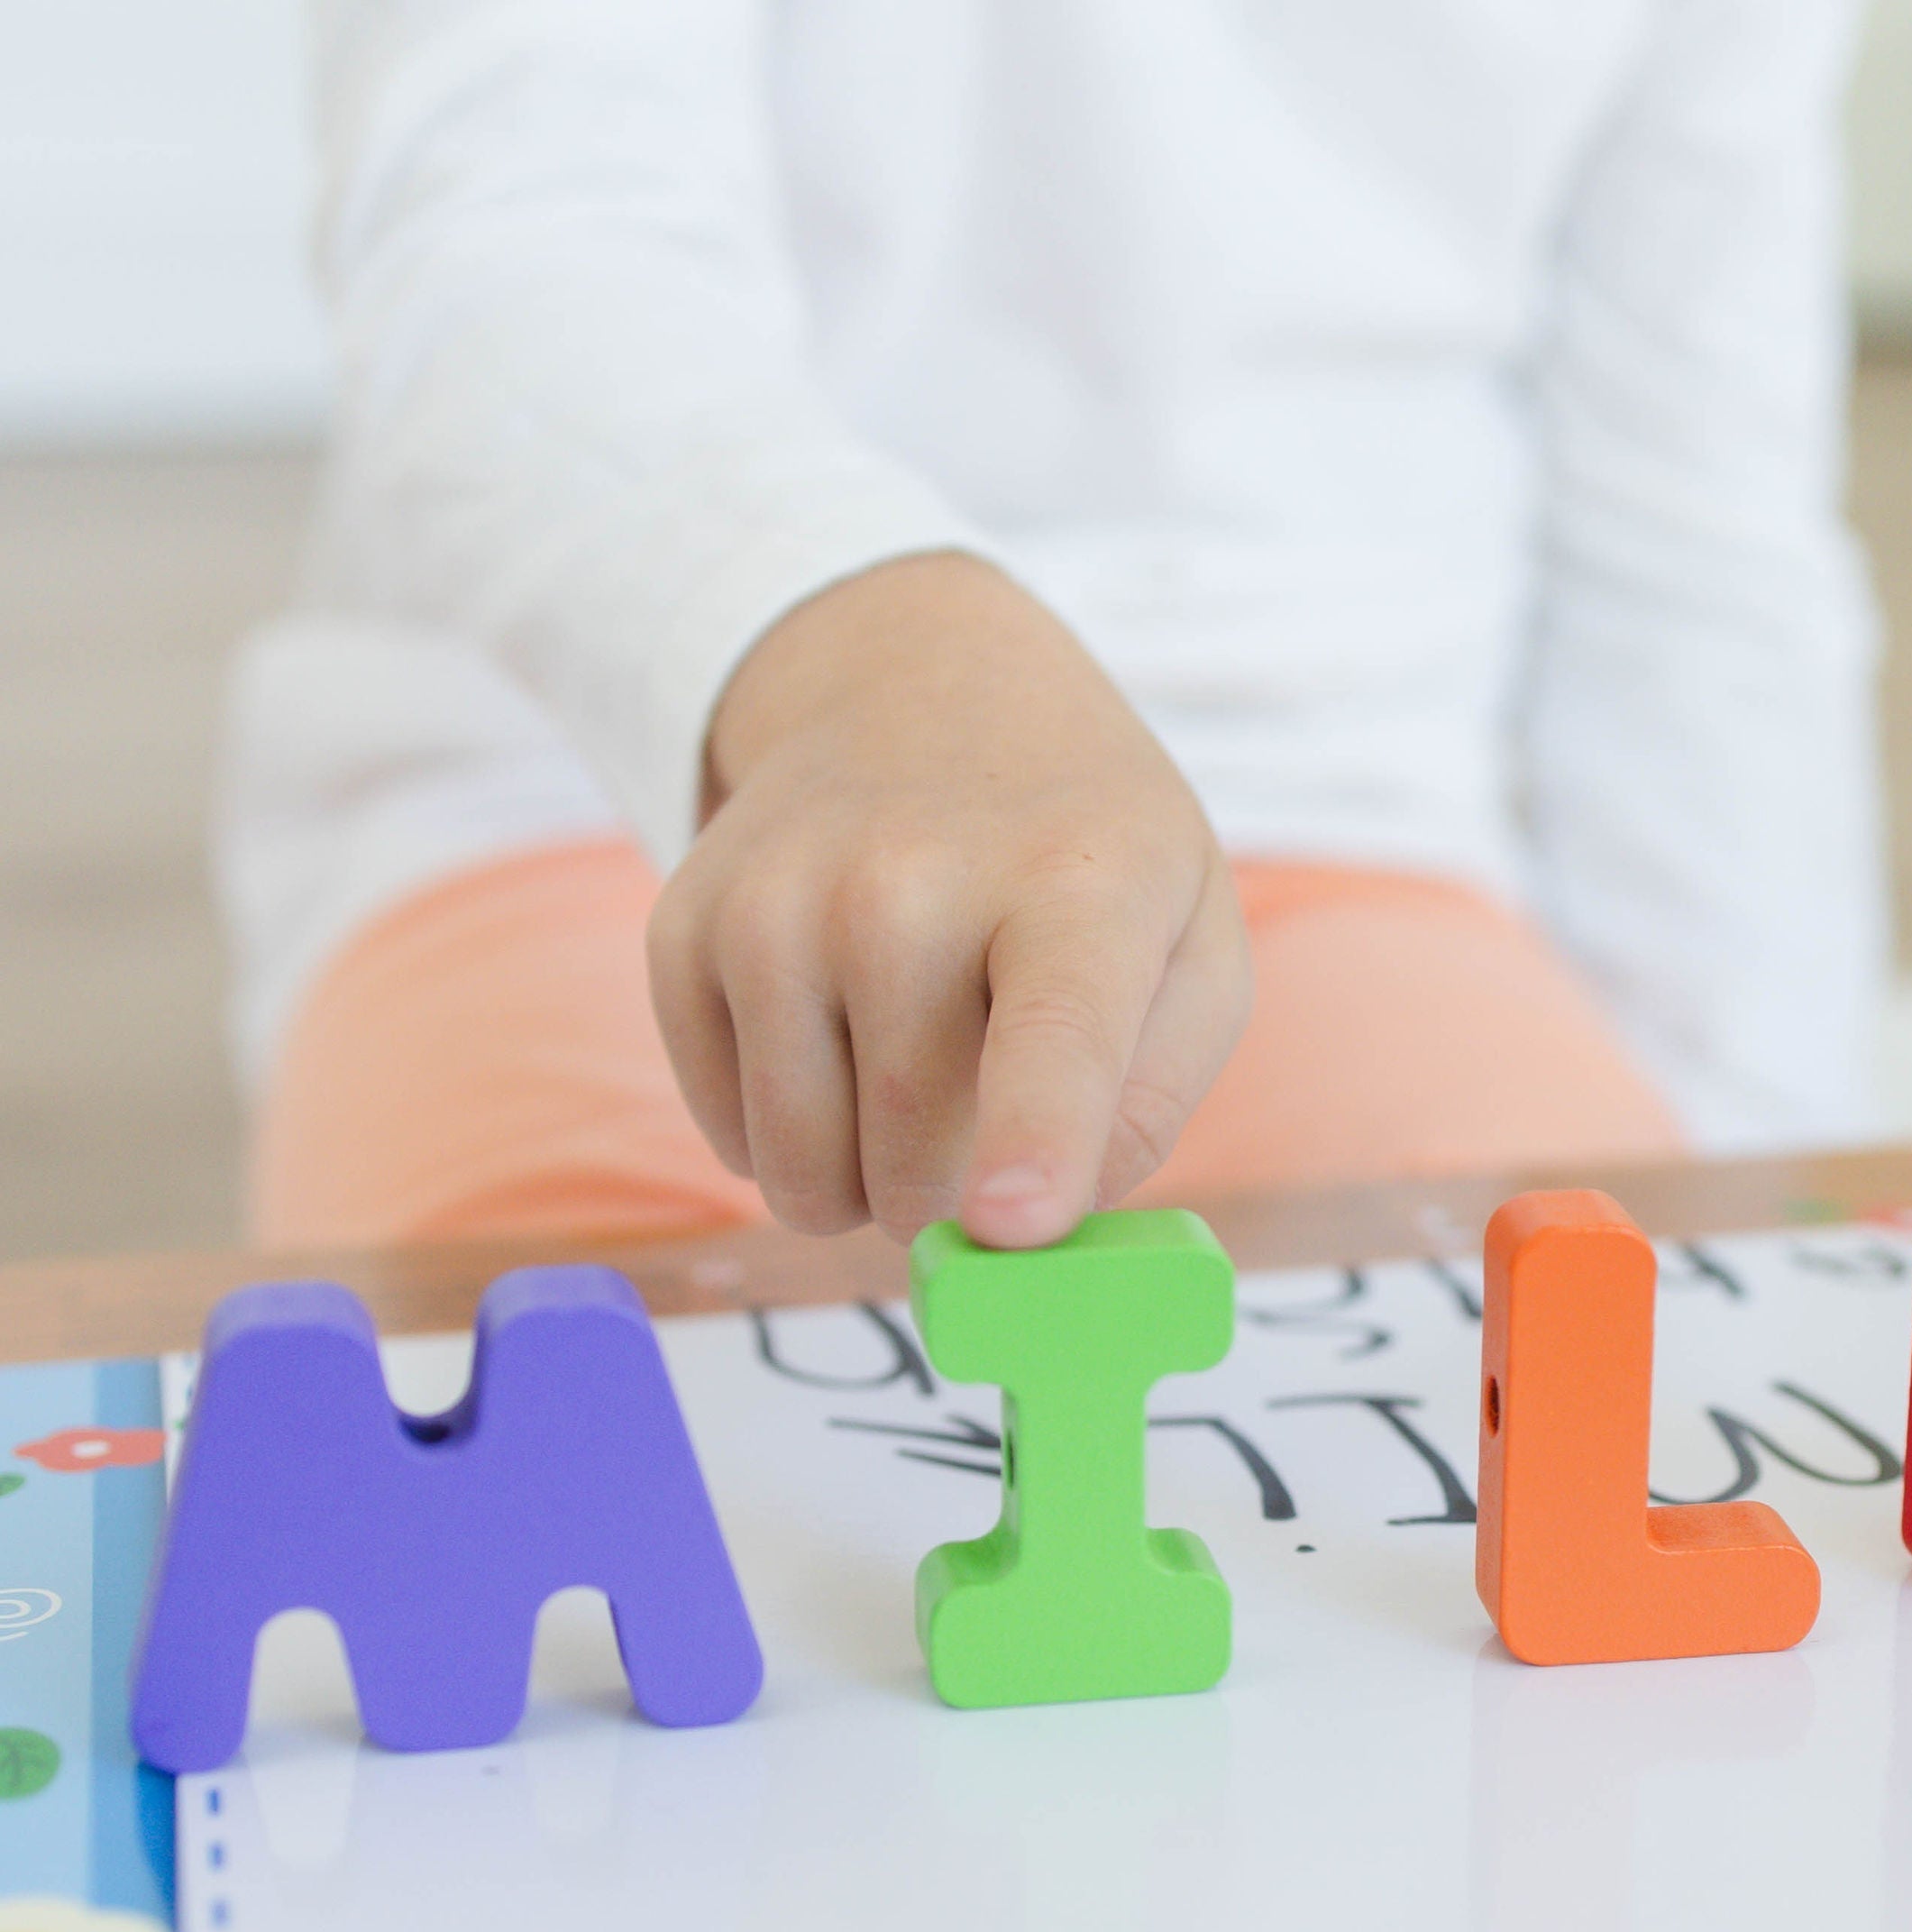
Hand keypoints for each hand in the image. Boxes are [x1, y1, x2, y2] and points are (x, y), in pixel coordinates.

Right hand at [649, 551, 1247, 1246]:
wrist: (922, 687)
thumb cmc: (1084, 855)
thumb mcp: (1191, 944)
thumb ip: (1152, 1100)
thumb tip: (1046, 1229)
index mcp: (1078, 886)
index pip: (1056, 1031)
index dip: (1035, 1139)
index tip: (1013, 1227)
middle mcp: (909, 883)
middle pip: (914, 1149)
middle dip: (954, 1193)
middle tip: (985, 1100)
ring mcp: (779, 900)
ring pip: (804, 1169)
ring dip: (863, 1182)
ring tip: (912, 1078)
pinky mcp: (686, 929)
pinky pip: (729, 1138)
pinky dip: (784, 1138)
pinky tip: (835, 1040)